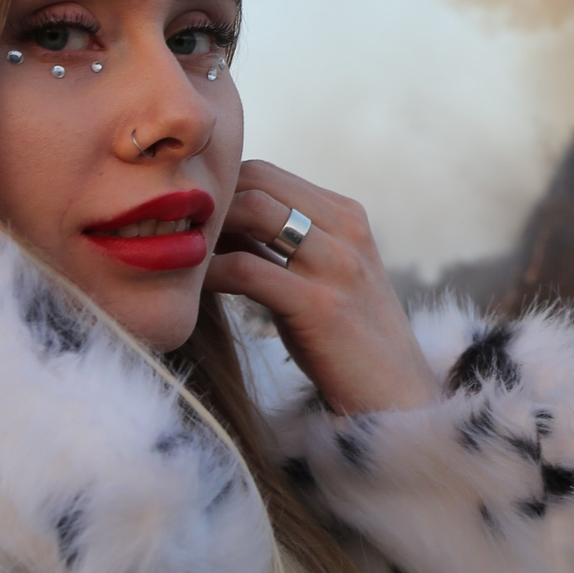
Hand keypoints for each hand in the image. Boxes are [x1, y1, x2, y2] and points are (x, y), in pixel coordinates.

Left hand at [205, 160, 437, 415]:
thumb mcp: (324, 278)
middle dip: (211, 204)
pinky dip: (210, 274)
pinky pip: (246, 269)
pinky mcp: (321, 305)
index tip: (192, 226)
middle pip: (257, 181)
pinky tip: (194, 291)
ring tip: (183, 259)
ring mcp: (337, 264)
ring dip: (208, 231)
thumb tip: (221, 223)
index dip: (222, 191)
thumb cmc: (348, 343)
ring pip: (253, 212)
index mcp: (347, 216)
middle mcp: (347, 230)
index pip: (266, 173)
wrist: (396, 399)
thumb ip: (283, 246)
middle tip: (177, 239)